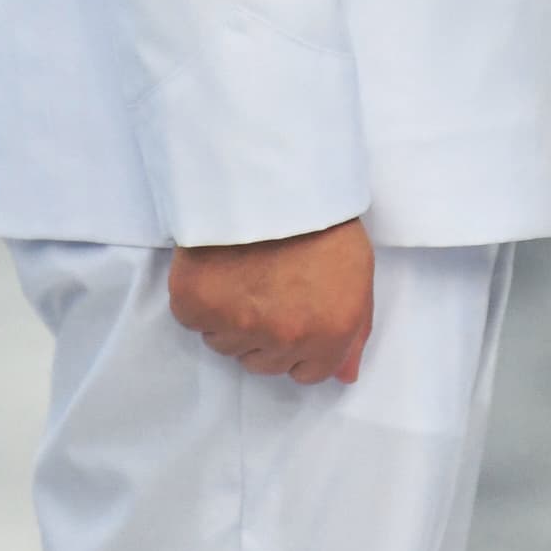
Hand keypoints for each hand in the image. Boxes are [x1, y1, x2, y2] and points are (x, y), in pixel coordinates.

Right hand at [167, 217, 372, 384]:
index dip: (298, 344)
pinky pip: (193, 320)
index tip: (291, 312)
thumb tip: (345, 376)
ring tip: (243, 268)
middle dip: (264, 332)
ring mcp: (239, 325)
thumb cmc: (320, 217)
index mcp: (331, 333)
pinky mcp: (197, 305)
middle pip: (263, 363)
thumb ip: (352, 332)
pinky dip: (200, 298)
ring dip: (230, 317)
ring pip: (225, 344)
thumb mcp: (356, 272)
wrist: (272, 174)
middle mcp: (286, 338)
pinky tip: (217, 266)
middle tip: (266, 283)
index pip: (306, 374)